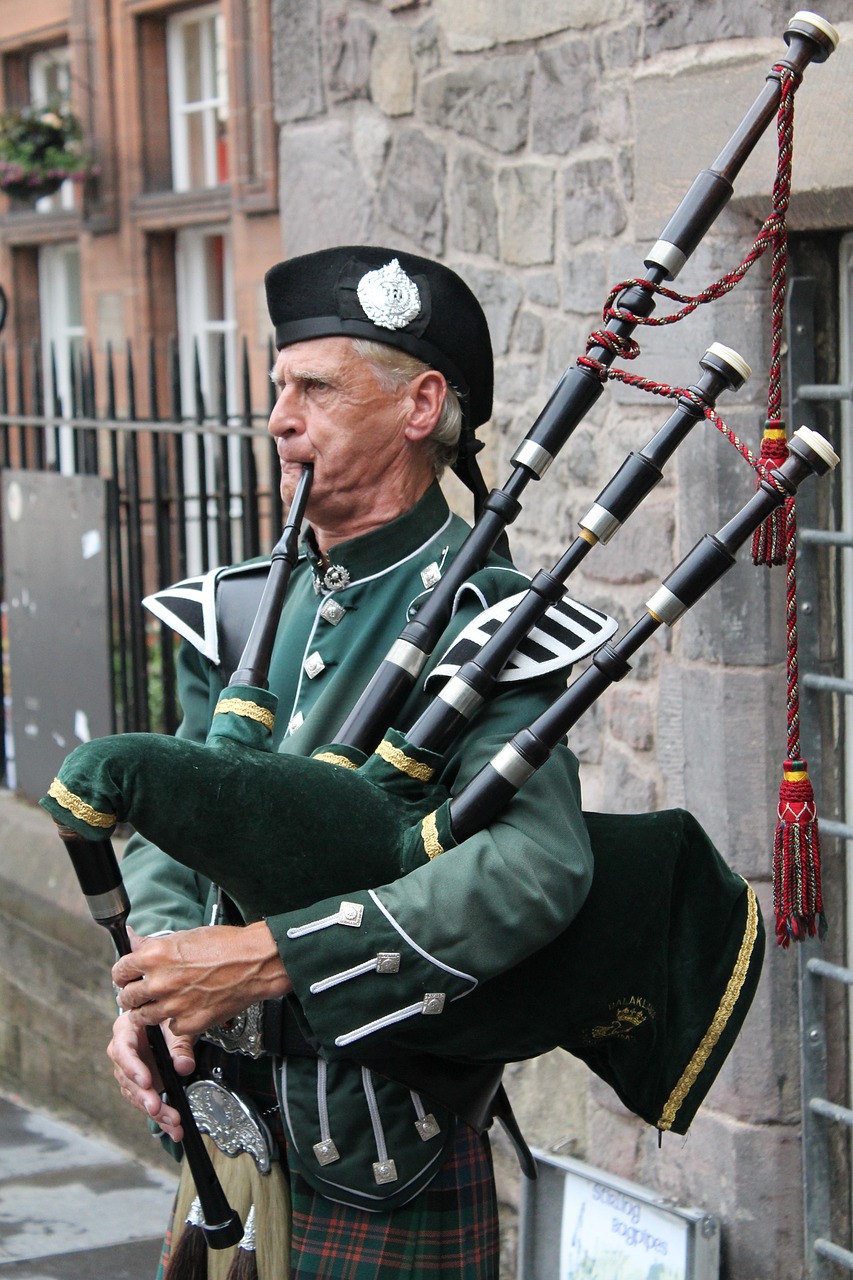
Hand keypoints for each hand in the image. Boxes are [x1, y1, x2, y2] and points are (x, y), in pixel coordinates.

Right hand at [107, 1008, 194, 1140]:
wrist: (169, 1019)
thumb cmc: (169, 1016)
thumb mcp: (177, 1024)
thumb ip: (180, 1044)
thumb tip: (183, 1067)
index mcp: (126, 1028)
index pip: (123, 1049)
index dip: (133, 1068)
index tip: (146, 1082)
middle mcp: (123, 1051)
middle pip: (127, 1078)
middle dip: (144, 1096)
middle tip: (157, 1108)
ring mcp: (130, 1070)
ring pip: (136, 1094)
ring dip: (154, 1111)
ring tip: (173, 1123)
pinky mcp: (139, 1084)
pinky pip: (145, 1102)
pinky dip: (160, 1117)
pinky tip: (172, 1128)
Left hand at [111, 922, 290, 1036]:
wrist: (255, 962)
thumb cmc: (225, 945)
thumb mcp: (184, 936)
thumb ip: (153, 944)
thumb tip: (133, 939)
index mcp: (155, 955)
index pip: (119, 971)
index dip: (122, 975)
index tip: (126, 978)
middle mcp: (160, 982)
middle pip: (127, 998)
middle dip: (131, 996)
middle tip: (140, 995)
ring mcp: (173, 1005)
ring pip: (143, 1018)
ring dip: (148, 1012)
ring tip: (161, 1004)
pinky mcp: (189, 1023)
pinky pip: (170, 1028)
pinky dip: (175, 1022)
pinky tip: (185, 1010)